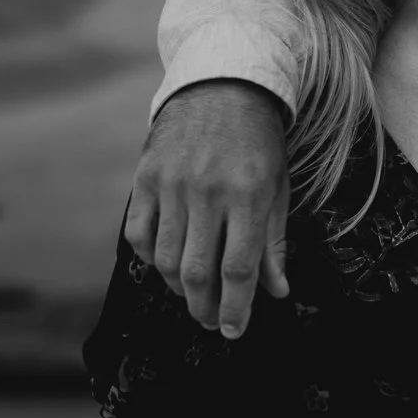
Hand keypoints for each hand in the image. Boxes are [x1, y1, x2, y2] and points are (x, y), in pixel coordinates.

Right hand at [123, 80, 291, 336]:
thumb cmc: (258, 142)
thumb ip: (274, 241)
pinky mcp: (145, 177)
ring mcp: (171, 183)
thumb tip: (276, 292)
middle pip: (199, 271)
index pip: (239, 268)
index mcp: (248, 194)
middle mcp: (207, 191)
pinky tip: (167, 264)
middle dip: (205, 307)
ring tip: (193, 296)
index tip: (235, 331)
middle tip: (211, 322)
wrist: (222, 86)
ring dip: (179, 288)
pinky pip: (139, 234)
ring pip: (167, 259)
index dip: (237, 307)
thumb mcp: (278, 187)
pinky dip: (151, 258)